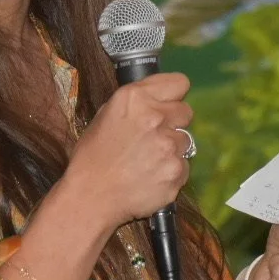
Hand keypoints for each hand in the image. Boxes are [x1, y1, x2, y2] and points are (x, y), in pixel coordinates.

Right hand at [58, 72, 194, 233]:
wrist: (91, 196)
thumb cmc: (92, 157)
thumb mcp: (105, 116)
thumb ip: (136, 104)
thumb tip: (157, 99)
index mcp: (134, 98)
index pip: (179, 83)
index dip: (172, 95)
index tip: (167, 104)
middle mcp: (155, 117)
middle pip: (186, 111)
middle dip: (173, 122)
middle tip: (154, 136)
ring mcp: (169, 145)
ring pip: (186, 140)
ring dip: (172, 148)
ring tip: (148, 160)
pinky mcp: (177, 170)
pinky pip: (184, 166)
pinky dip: (171, 171)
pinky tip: (151, 176)